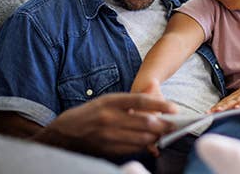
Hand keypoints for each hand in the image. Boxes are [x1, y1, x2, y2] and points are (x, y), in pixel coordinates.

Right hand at [37, 91, 177, 158]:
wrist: (63, 134)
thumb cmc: (89, 114)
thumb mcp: (107, 100)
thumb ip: (131, 99)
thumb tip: (154, 90)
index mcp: (110, 102)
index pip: (140, 101)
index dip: (160, 104)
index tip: (174, 107)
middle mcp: (109, 118)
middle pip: (144, 122)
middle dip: (163, 124)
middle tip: (175, 124)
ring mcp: (108, 135)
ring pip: (141, 137)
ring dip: (156, 137)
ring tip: (165, 133)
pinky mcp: (107, 149)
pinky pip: (133, 148)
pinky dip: (145, 146)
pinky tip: (151, 143)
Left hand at [210, 77, 239, 111]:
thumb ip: (239, 105)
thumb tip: (231, 114)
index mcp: (237, 96)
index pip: (224, 102)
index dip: (215, 107)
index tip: (206, 114)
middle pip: (227, 102)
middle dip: (217, 107)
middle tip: (208, 113)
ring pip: (235, 100)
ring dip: (227, 105)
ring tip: (218, 110)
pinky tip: (237, 107)